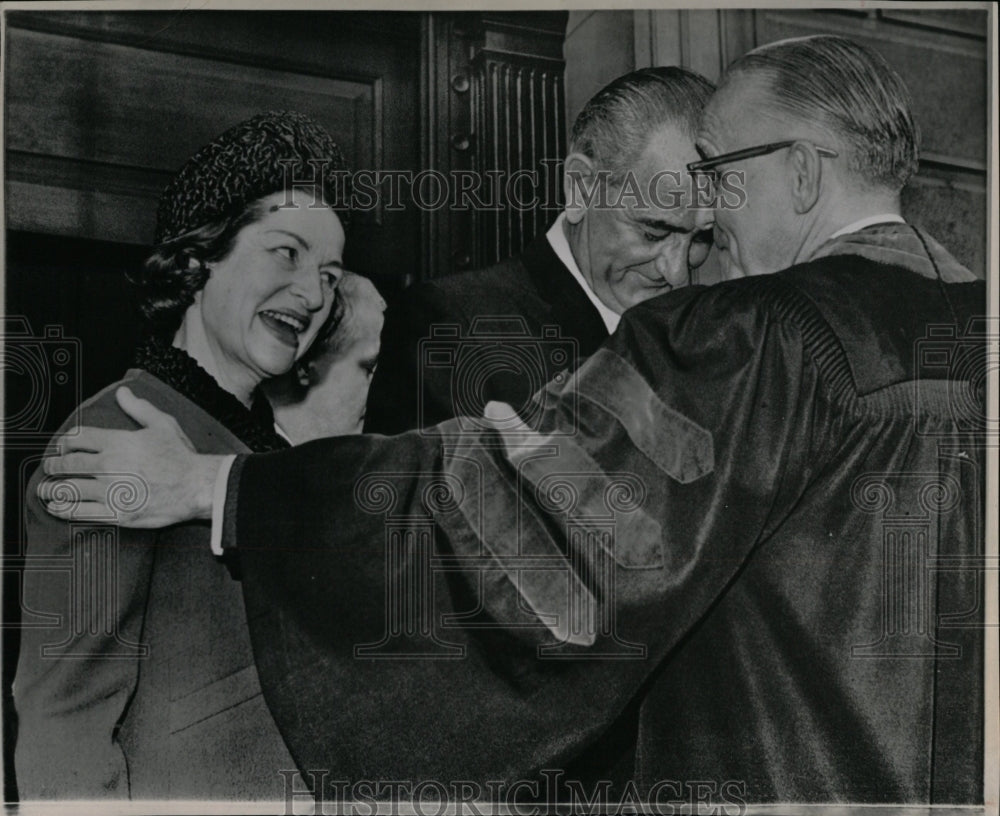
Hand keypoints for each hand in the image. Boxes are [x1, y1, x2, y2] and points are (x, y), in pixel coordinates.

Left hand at [37, 387, 223, 527]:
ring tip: (45, 489)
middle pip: (68, 463)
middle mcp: (109, 465)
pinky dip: (63, 509)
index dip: (64, 441)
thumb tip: (122, 392)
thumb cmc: (181, 456)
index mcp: (117, 442)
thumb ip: (139, 408)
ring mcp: (110, 490)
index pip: (78, 438)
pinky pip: (80, 512)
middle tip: (49, 466)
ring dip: (51, 488)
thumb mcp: (163, 425)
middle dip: (54, 464)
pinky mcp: (115, 513)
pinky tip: (55, 507)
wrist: (196, 486)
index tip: (61, 446)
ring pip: (69, 488)